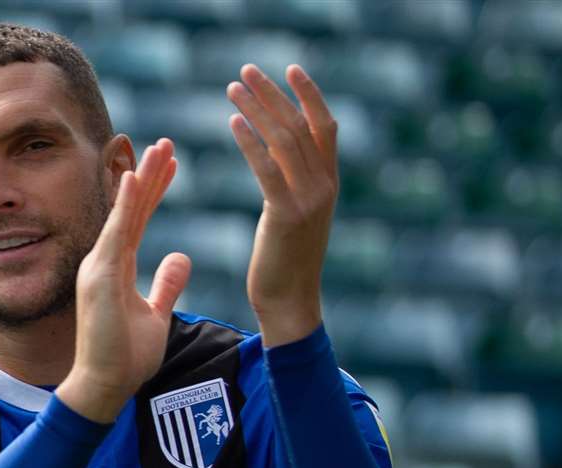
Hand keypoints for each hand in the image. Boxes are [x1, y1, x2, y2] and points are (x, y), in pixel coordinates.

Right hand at [60, 138, 192, 422]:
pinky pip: (115, 234)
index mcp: (117, 268)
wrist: (104, 386)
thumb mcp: (156, 314)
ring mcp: (99, 267)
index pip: (139, 219)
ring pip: (124, 214)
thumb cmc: (126, 357)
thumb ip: (166, 285)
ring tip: (161, 148)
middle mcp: (104, 261)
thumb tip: (181, 258)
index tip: (173, 164)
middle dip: (150, 175)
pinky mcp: (100, 277)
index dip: (155, 190)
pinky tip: (134, 177)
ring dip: (141, 179)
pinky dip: (124, 205)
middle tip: (168, 143)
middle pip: (131, 209)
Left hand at [227, 63, 336, 346]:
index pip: (324, 126)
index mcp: (330, 183)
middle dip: (274, 94)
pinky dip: (251, 142)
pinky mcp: (287, 215)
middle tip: (247, 70)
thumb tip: (280, 157)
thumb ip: (294, 185)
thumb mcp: (296, 216)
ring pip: (285, 141)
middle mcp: (325, 186)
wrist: (290, 304)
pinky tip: (232, 122)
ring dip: (257, 109)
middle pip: (301, 125)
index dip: (309, 94)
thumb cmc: (284, 263)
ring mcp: (310, 199)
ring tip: (232, 88)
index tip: (289, 69)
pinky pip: (268, 169)